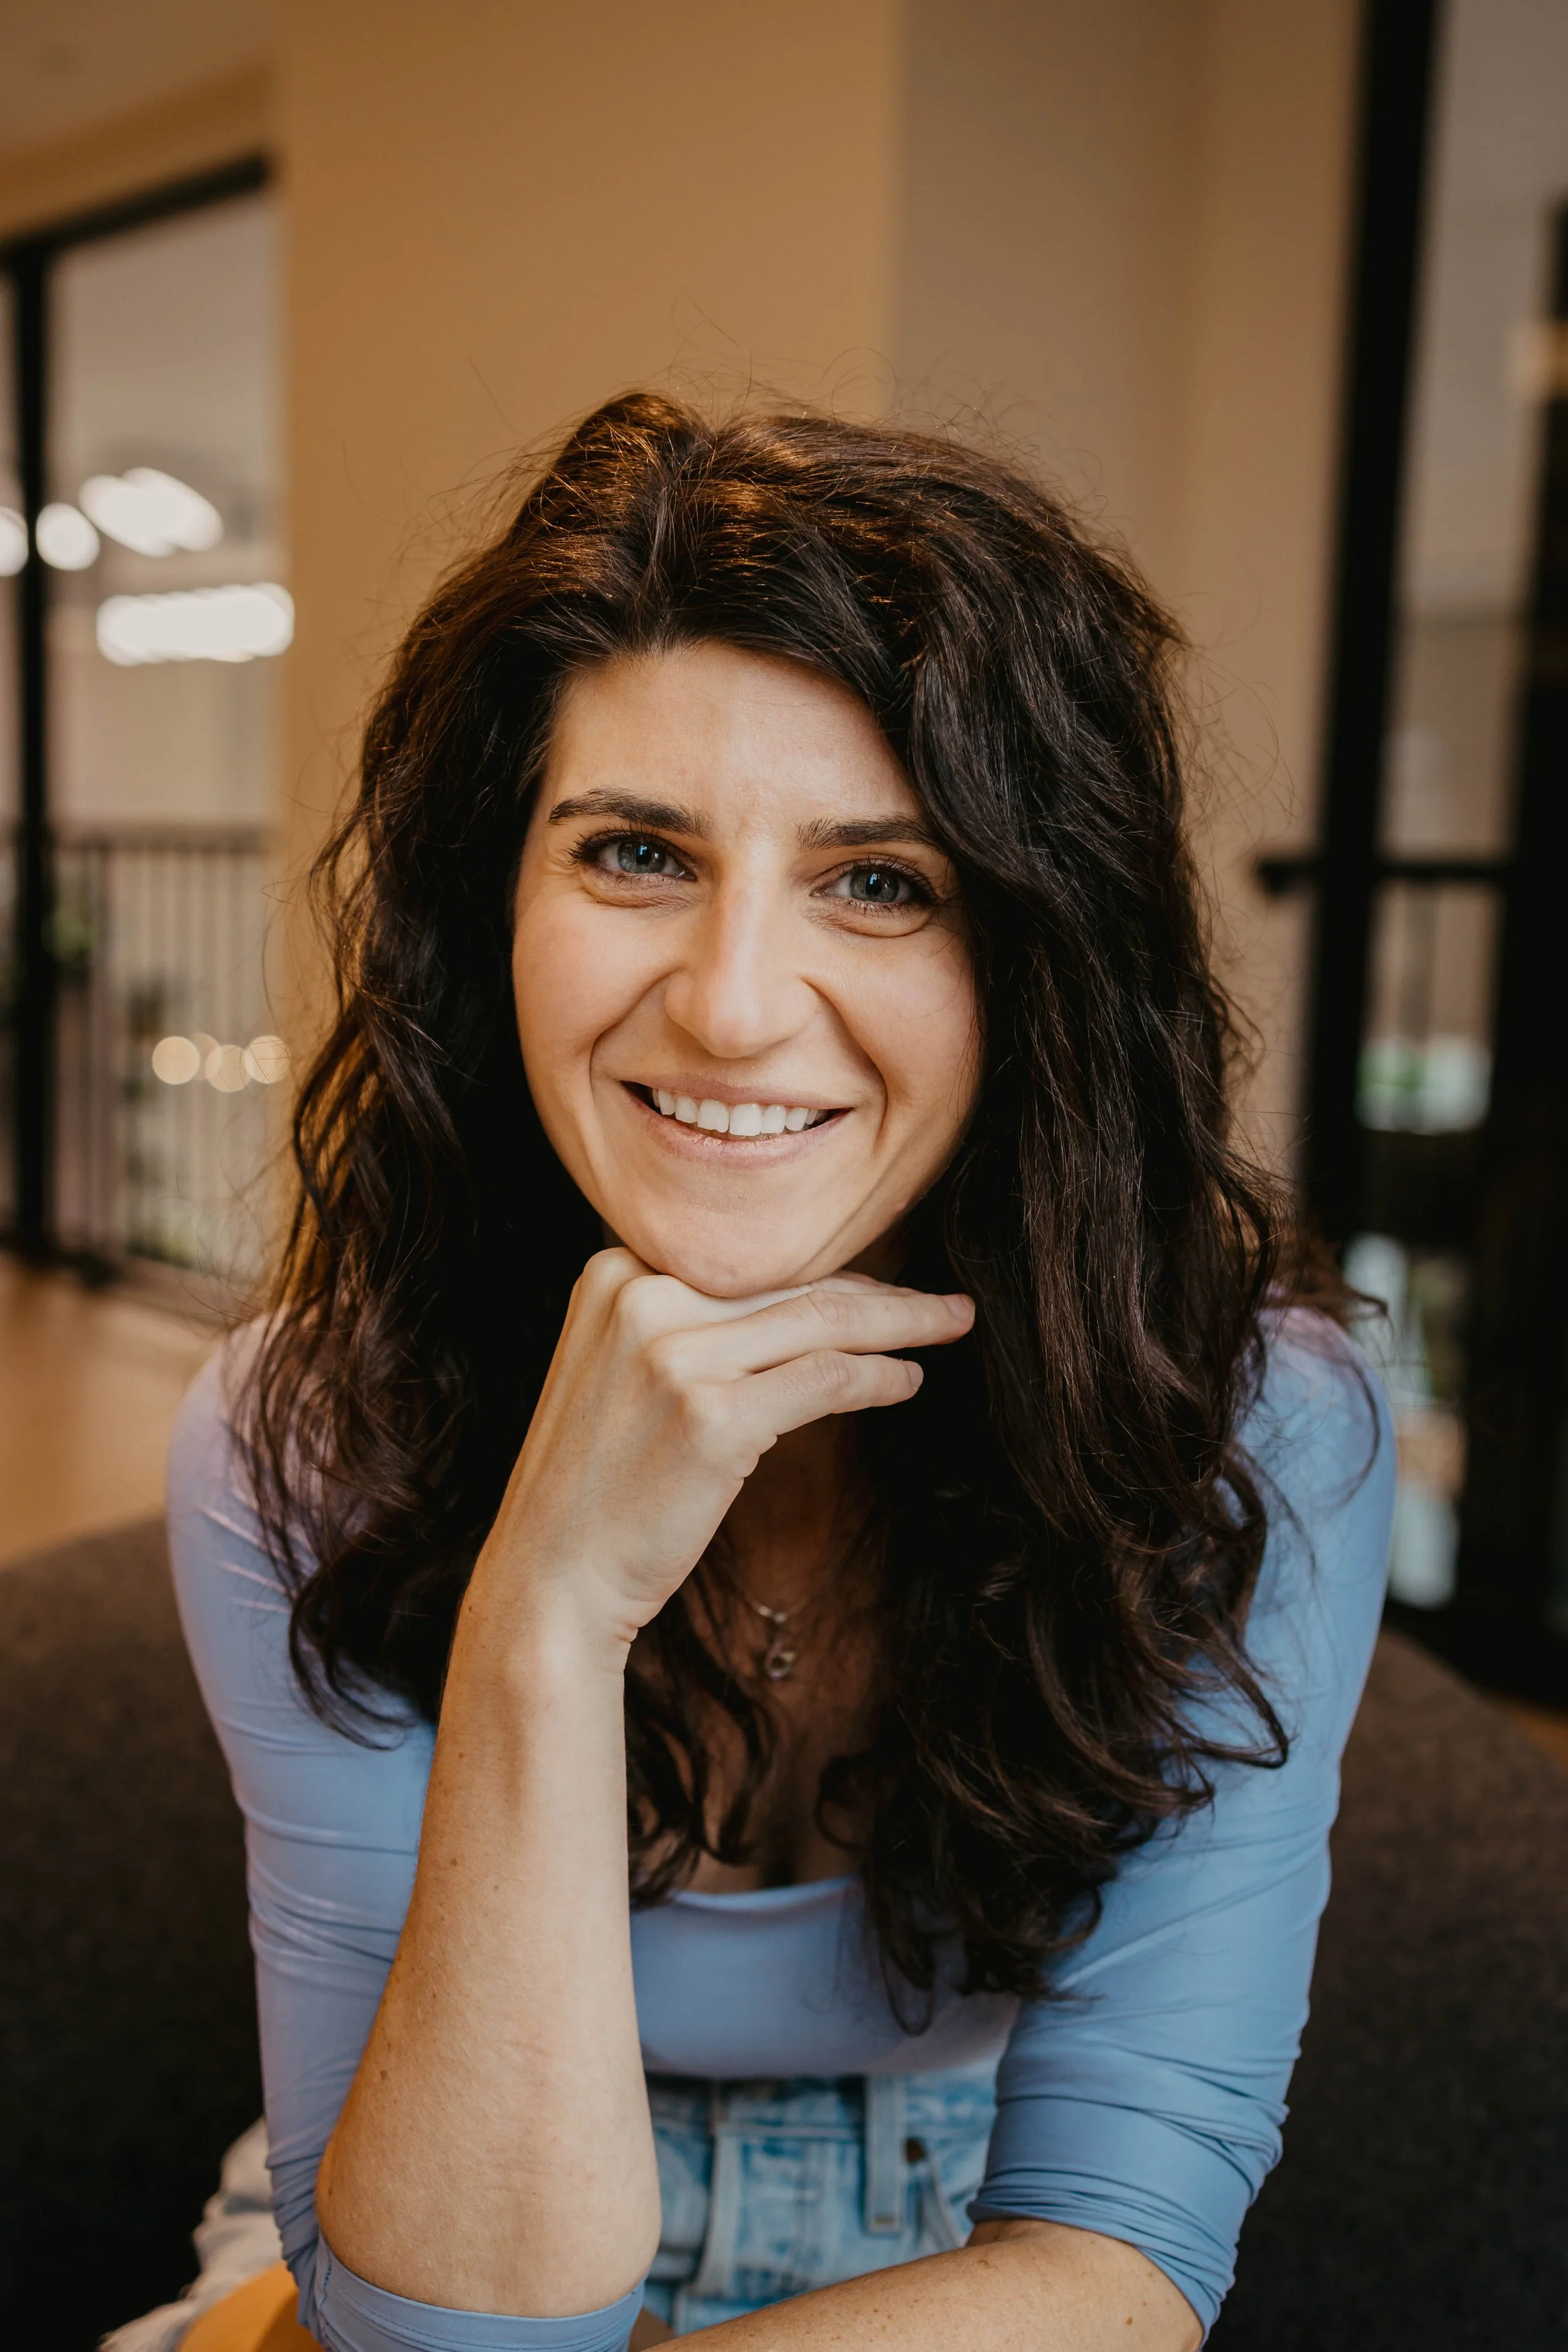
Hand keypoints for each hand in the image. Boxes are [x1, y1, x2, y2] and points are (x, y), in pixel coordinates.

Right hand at [468, 1249, 973, 1658]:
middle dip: (882, 1294)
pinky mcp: (712, 1414)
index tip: (884, 1288)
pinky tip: (908, 1381)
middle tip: (946, 1303)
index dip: (831, 1273)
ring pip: (824, 1322)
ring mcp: (675, 1353)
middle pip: (793, 1285)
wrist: (550, 1576)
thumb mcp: (620, 1370)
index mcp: (614, 1272)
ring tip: (951, 1327)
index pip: (751, 1265)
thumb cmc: (597, 1485)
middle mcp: (641, 1296)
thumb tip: (805, 1304)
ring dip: (903, 1325)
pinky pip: (827, 1379)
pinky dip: (879, 1378)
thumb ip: (687, 1324)